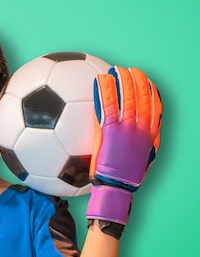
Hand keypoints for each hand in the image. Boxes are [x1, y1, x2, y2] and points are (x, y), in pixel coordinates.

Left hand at [86, 66, 162, 228]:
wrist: (115, 187)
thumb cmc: (125, 177)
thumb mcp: (143, 158)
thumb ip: (144, 142)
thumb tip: (141, 132)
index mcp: (150, 135)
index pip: (156, 107)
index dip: (152, 92)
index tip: (148, 82)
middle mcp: (141, 129)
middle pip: (143, 98)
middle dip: (138, 81)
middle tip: (131, 70)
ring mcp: (126, 129)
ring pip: (127, 98)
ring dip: (123, 81)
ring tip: (117, 70)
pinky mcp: (110, 131)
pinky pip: (108, 105)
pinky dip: (105, 90)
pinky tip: (101, 80)